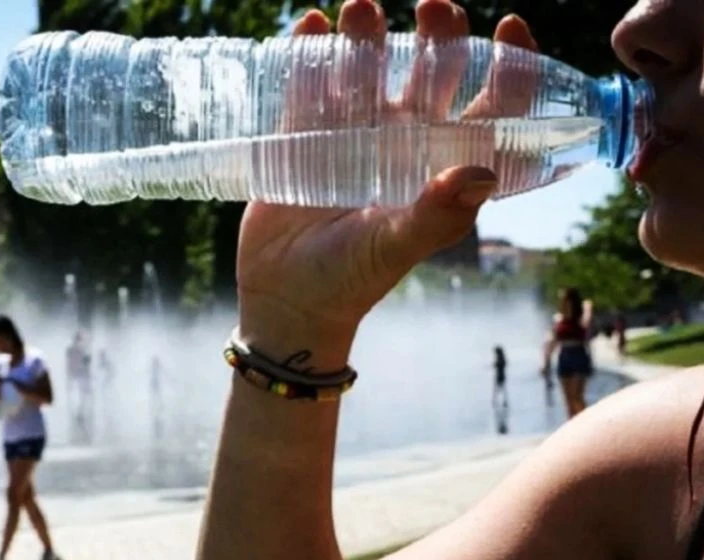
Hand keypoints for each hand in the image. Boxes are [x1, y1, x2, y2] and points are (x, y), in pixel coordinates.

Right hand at [237, 0, 538, 370]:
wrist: (286, 296)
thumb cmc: (350, 280)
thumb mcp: (395, 247)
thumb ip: (436, 215)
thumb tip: (481, 172)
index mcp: (439, 165)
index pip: (489, 108)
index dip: (508, 67)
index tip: (509, 25)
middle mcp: (402, 141)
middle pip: (430, 73)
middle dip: (437, 34)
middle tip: (433, 7)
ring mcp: (351, 134)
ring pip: (367, 68)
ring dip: (367, 33)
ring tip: (359, 9)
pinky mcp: (303, 135)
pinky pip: (309, 84)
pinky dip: (308, 52)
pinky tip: (309, 26)